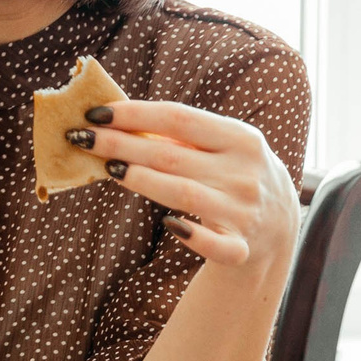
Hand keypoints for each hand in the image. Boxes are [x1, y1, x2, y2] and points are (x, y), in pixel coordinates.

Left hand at [73, 101, 298, 273]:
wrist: (279, 227)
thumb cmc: (234, 174)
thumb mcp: (222, 146)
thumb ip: (180, 134)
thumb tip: (116, 119)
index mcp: (241, 138)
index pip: (178, 118)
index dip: (133, 114)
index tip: (94, 113)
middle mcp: (245, 173)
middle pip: (170, 155)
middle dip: (120, 145)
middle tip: (81, 138)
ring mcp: (243, 212)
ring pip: (182, 193)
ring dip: (140, 180)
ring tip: (108, 169)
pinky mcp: (240, 248)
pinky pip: (211, 245)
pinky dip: (190, 235)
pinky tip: (168, 223)